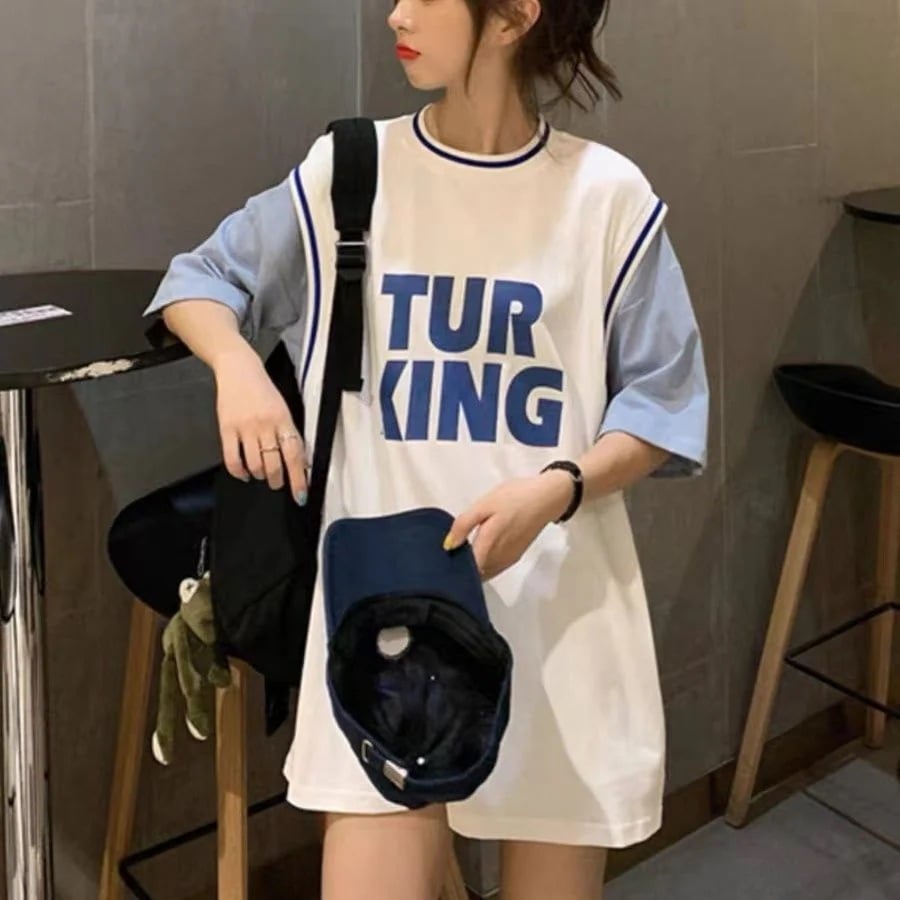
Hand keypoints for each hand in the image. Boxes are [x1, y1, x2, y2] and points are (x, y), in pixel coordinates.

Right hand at [212, 347, 307, 503]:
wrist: (239, 369)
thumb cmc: (263, 391)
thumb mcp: (284, 410)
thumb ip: (290, 434)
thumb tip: (299, 463)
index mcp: (284, 420)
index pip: (295, 455)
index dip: (298, 478)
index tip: (300, 494)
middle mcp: (265, 425)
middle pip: (273, 464)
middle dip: (277, 480)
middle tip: (277, 483)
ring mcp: (245, 427)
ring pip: (254, 464)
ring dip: (260, 475)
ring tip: (261, 474)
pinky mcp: (226, 429)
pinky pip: (232, 459)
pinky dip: (239, 472)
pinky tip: (244, 472)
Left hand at [443, 471, 572, 580]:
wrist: (547, 498)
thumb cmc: (515, 497)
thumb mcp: (485, 504)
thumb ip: (464, 524)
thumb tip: (448, 545)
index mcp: (489, 545)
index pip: (467, 570)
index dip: (453, 568)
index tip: (442, 560)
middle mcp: (499, 558)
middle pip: (475, 574)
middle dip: (461, 568)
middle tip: (448, 554)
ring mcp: (508, 559)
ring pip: (485, 573)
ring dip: (473, 567)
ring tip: (461, 552)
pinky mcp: (515, 557)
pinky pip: (494, 568)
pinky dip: (484, 565)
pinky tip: (477, 552)